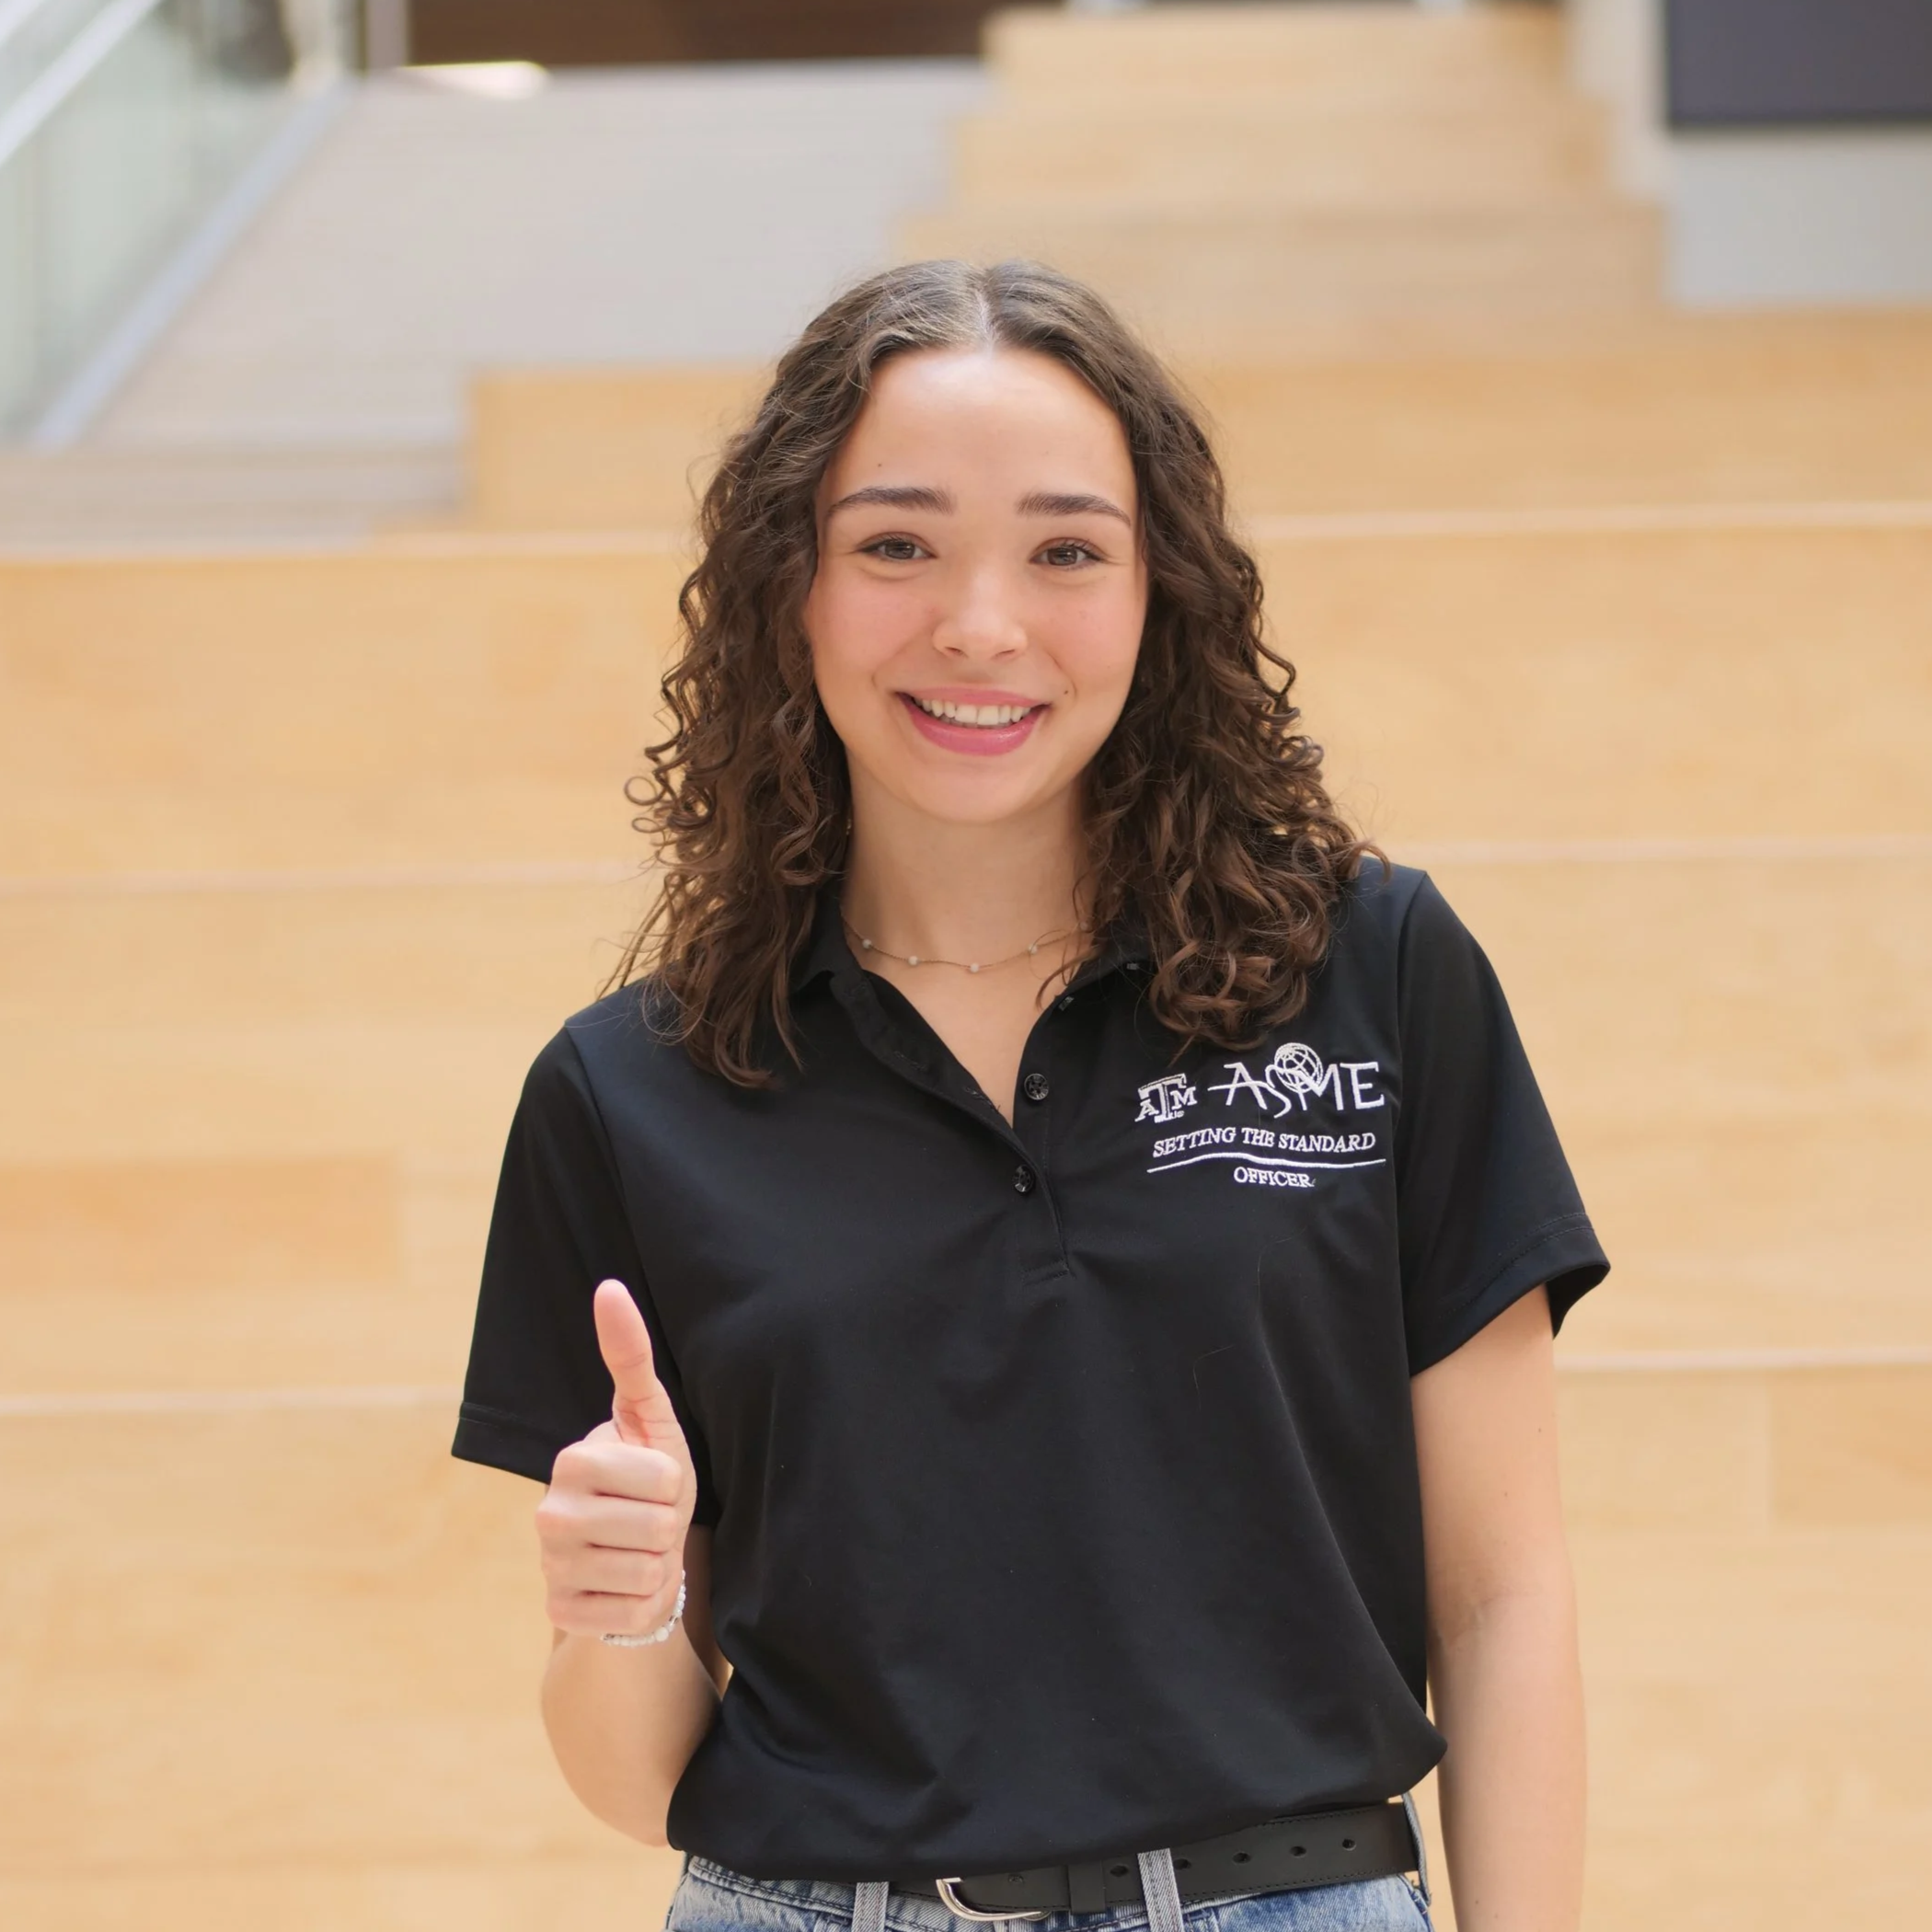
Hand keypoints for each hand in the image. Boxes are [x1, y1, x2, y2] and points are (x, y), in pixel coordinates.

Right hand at [536, 1279, 697, 1640]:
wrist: (628, 1551)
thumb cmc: (647, 1476)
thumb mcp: (649, 1416)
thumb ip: (630, 1354)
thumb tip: (609, 1285)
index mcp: (571, 1459)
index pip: (664, 1479)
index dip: (675, 1482)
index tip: (655, 1480)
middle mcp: (547, 1514)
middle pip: (658, 1529)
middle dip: (669, 1528)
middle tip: (649, 1521)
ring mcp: (550, 1568)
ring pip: (648, 1575)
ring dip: (658, 1566)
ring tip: (639, 1550)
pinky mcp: (561, 1615)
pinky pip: (633, 1614)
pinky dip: (644, 1604)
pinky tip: (624, 1586)